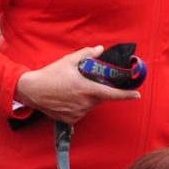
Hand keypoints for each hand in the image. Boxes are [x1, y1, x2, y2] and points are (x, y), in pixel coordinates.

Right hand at [14, 46, 140, 123]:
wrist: (32, 91)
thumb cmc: (50, 75)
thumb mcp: (69, 61)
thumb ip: (87, 54)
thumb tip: (100, 49)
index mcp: (86, 88)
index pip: (111, 93)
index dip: (126, 95)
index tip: (137, 94)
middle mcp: (84, 103)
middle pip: (100, 98)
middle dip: (97, 90)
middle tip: (84, 82)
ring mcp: (78, 113)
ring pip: (90, 105)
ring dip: (87, 98)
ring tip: (72, 89)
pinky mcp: (71, 119)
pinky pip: (81, 112)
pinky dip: (79, 105)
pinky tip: (68, 98)